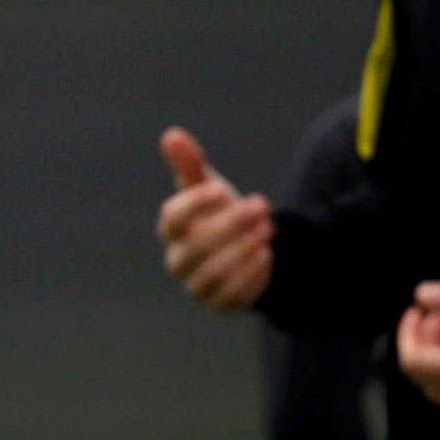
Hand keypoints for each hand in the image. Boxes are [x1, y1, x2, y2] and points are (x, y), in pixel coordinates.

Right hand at [157, 127, 273, 311]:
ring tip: (267, 233)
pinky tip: (267, 257)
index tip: (220, 190)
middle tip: (262, 207)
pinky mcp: (218, 304)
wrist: (242, 247)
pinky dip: (251, 278)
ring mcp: (196, 285)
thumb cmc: (217, 212)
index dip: (193, 205)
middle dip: (231, 226)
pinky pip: (231, 296)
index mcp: (172, 229)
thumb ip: (189, 163)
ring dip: (243, 253)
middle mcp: (178, 259)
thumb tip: (172, 135)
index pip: (171, 219)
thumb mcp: (207, 185)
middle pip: (197, 247)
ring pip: (214, 275)